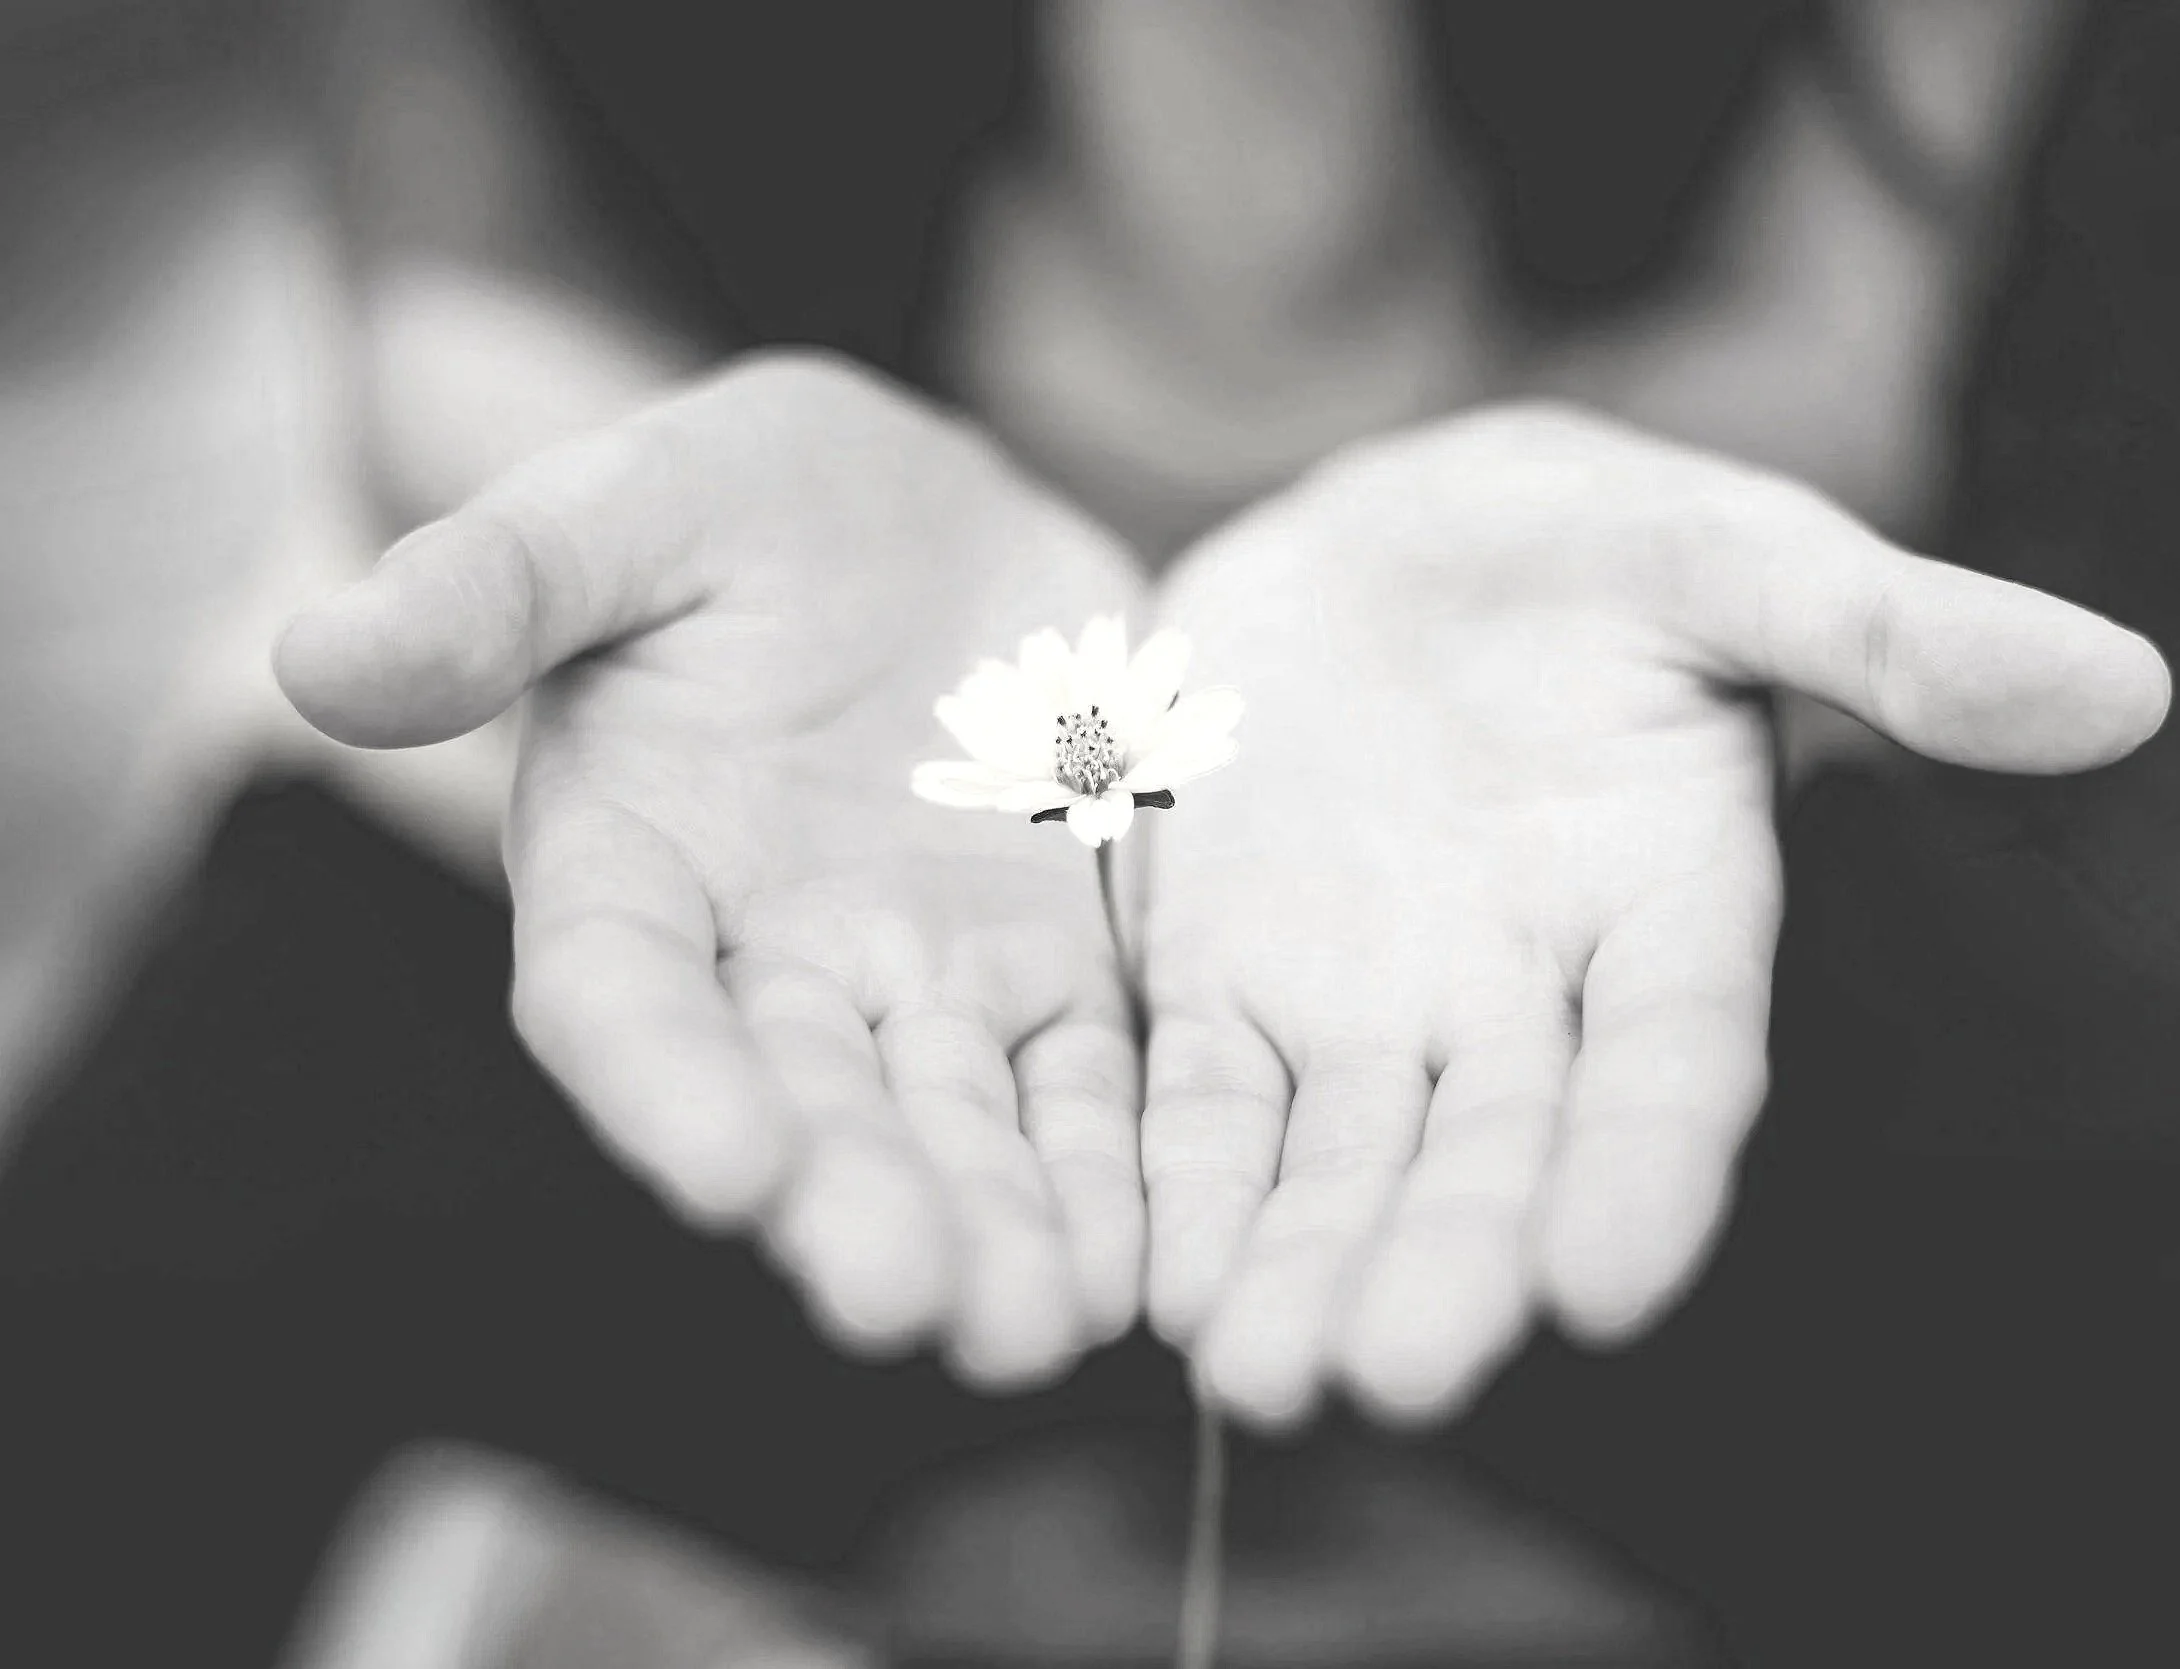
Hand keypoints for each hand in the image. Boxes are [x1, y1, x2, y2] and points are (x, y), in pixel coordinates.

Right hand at [276, 353, 1148, 1386]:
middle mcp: (766, 961)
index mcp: (630, 862)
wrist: (926, 518)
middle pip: (802, 1103)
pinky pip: (1086, 1087)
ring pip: (954, 1125)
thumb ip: (500, 581)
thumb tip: (318, 652)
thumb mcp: (630, 504)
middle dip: (853, 1202)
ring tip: (1038, 1324)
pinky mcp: (1055, 972)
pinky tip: (1149, 1261)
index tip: (730, 1171)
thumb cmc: (744, 503)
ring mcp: (920, 980)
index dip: (665, 1085)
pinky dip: (1113, 1172)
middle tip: (911, 1302)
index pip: (621, 997)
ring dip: (995, 1228)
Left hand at [1140, 404, 2170, 1427]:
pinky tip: (1150, 1278)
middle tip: (1395, 1375)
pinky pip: (1201, 1102)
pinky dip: (1180, 1186)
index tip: (1604, 1284)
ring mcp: (1370, 1006)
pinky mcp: (1228, 984)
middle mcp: (1524, 998)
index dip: (1647, 1169)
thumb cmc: (1591, 551)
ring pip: (1341, 1164)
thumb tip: (2125, 684)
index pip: (1675, 1064)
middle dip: (1449, 1264)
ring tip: (1253, 1374)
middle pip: (1494, 1155)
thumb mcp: (1728, 556)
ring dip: (1300, 1267)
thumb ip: (1892, 630)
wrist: (1386, 544)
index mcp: (1670, 909)